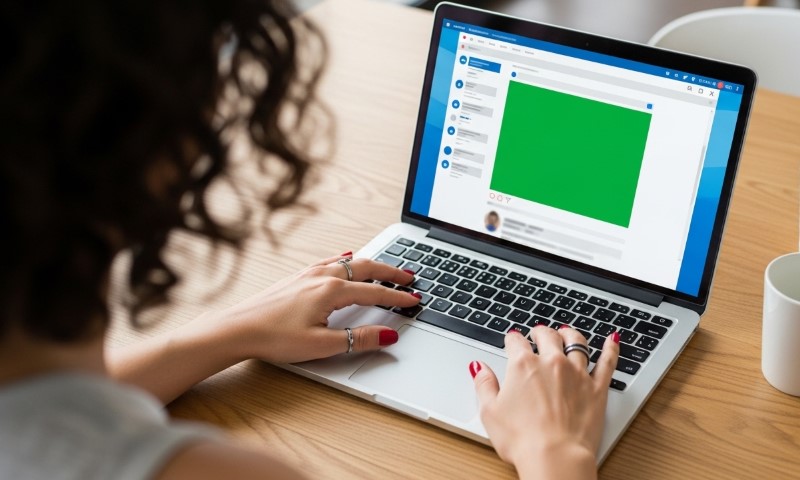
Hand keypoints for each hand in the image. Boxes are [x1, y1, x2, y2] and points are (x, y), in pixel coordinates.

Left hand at [200, 252, 420, 363]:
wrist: (236, 329)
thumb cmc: (273, 338)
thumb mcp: (322, 345)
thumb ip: (359, 339)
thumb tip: (389, 334)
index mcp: (331, 291)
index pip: (375, 292)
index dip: (398, 297)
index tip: (415, 299)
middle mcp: (322, 276)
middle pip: (366, 269)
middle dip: (391, 272)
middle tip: (410, 276)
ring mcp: (308, 273)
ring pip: (349, 262)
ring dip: (371, 265)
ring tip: (386, 268)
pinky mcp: (296, 277)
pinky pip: (330, 261)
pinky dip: (346, 259)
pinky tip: (346, 257)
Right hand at [470, 326, 619, 479]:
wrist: (555, 458)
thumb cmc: (522, 439)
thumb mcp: (490, 411)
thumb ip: (484, 384)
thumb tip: (478, 367)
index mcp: (523, 365)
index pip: (516, 341)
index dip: (512, 339)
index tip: (512, 341)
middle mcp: (551, 363)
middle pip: (547, 335)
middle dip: (540, 332)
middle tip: (537, 334)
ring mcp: (577, 374)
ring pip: (577, 342)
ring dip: (570, 334)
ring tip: (566, 332)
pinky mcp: (597, 389)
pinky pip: (607, 362)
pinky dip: (610, 348)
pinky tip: (612, 340)